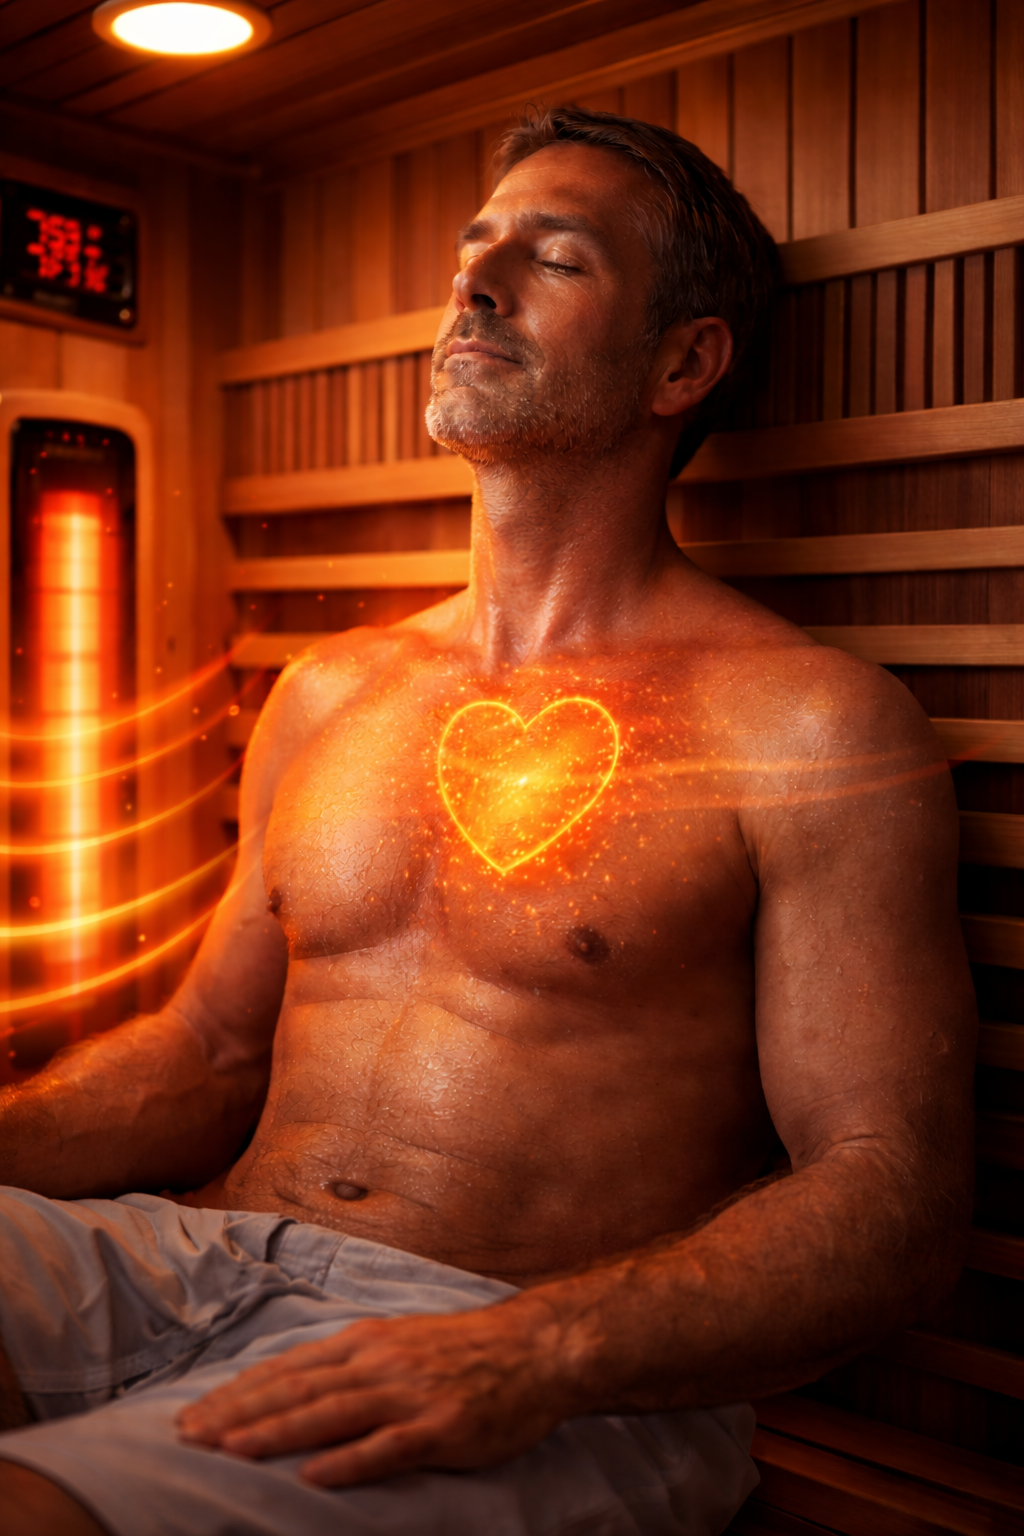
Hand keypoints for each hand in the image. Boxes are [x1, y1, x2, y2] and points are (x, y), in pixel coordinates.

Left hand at [176, 1300, 576, 1485]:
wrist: (535, 1348)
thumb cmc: (464, 1352)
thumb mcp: (399, 1343)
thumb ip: (350, 1364)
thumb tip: (294, 1387)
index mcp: (365, 1342)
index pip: (288, 1369)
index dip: (238, 1393)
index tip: (194, 1414)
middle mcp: (379, 1362)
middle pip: (297, 1389)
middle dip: (240, 1413)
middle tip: (190, 1437)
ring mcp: (409, 1394)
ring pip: (331, 1413)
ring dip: (277, 1433)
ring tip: (232, 1451)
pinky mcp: (441, 1427)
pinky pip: (387, 1447)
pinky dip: (348, 1462)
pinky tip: (315, 1476)